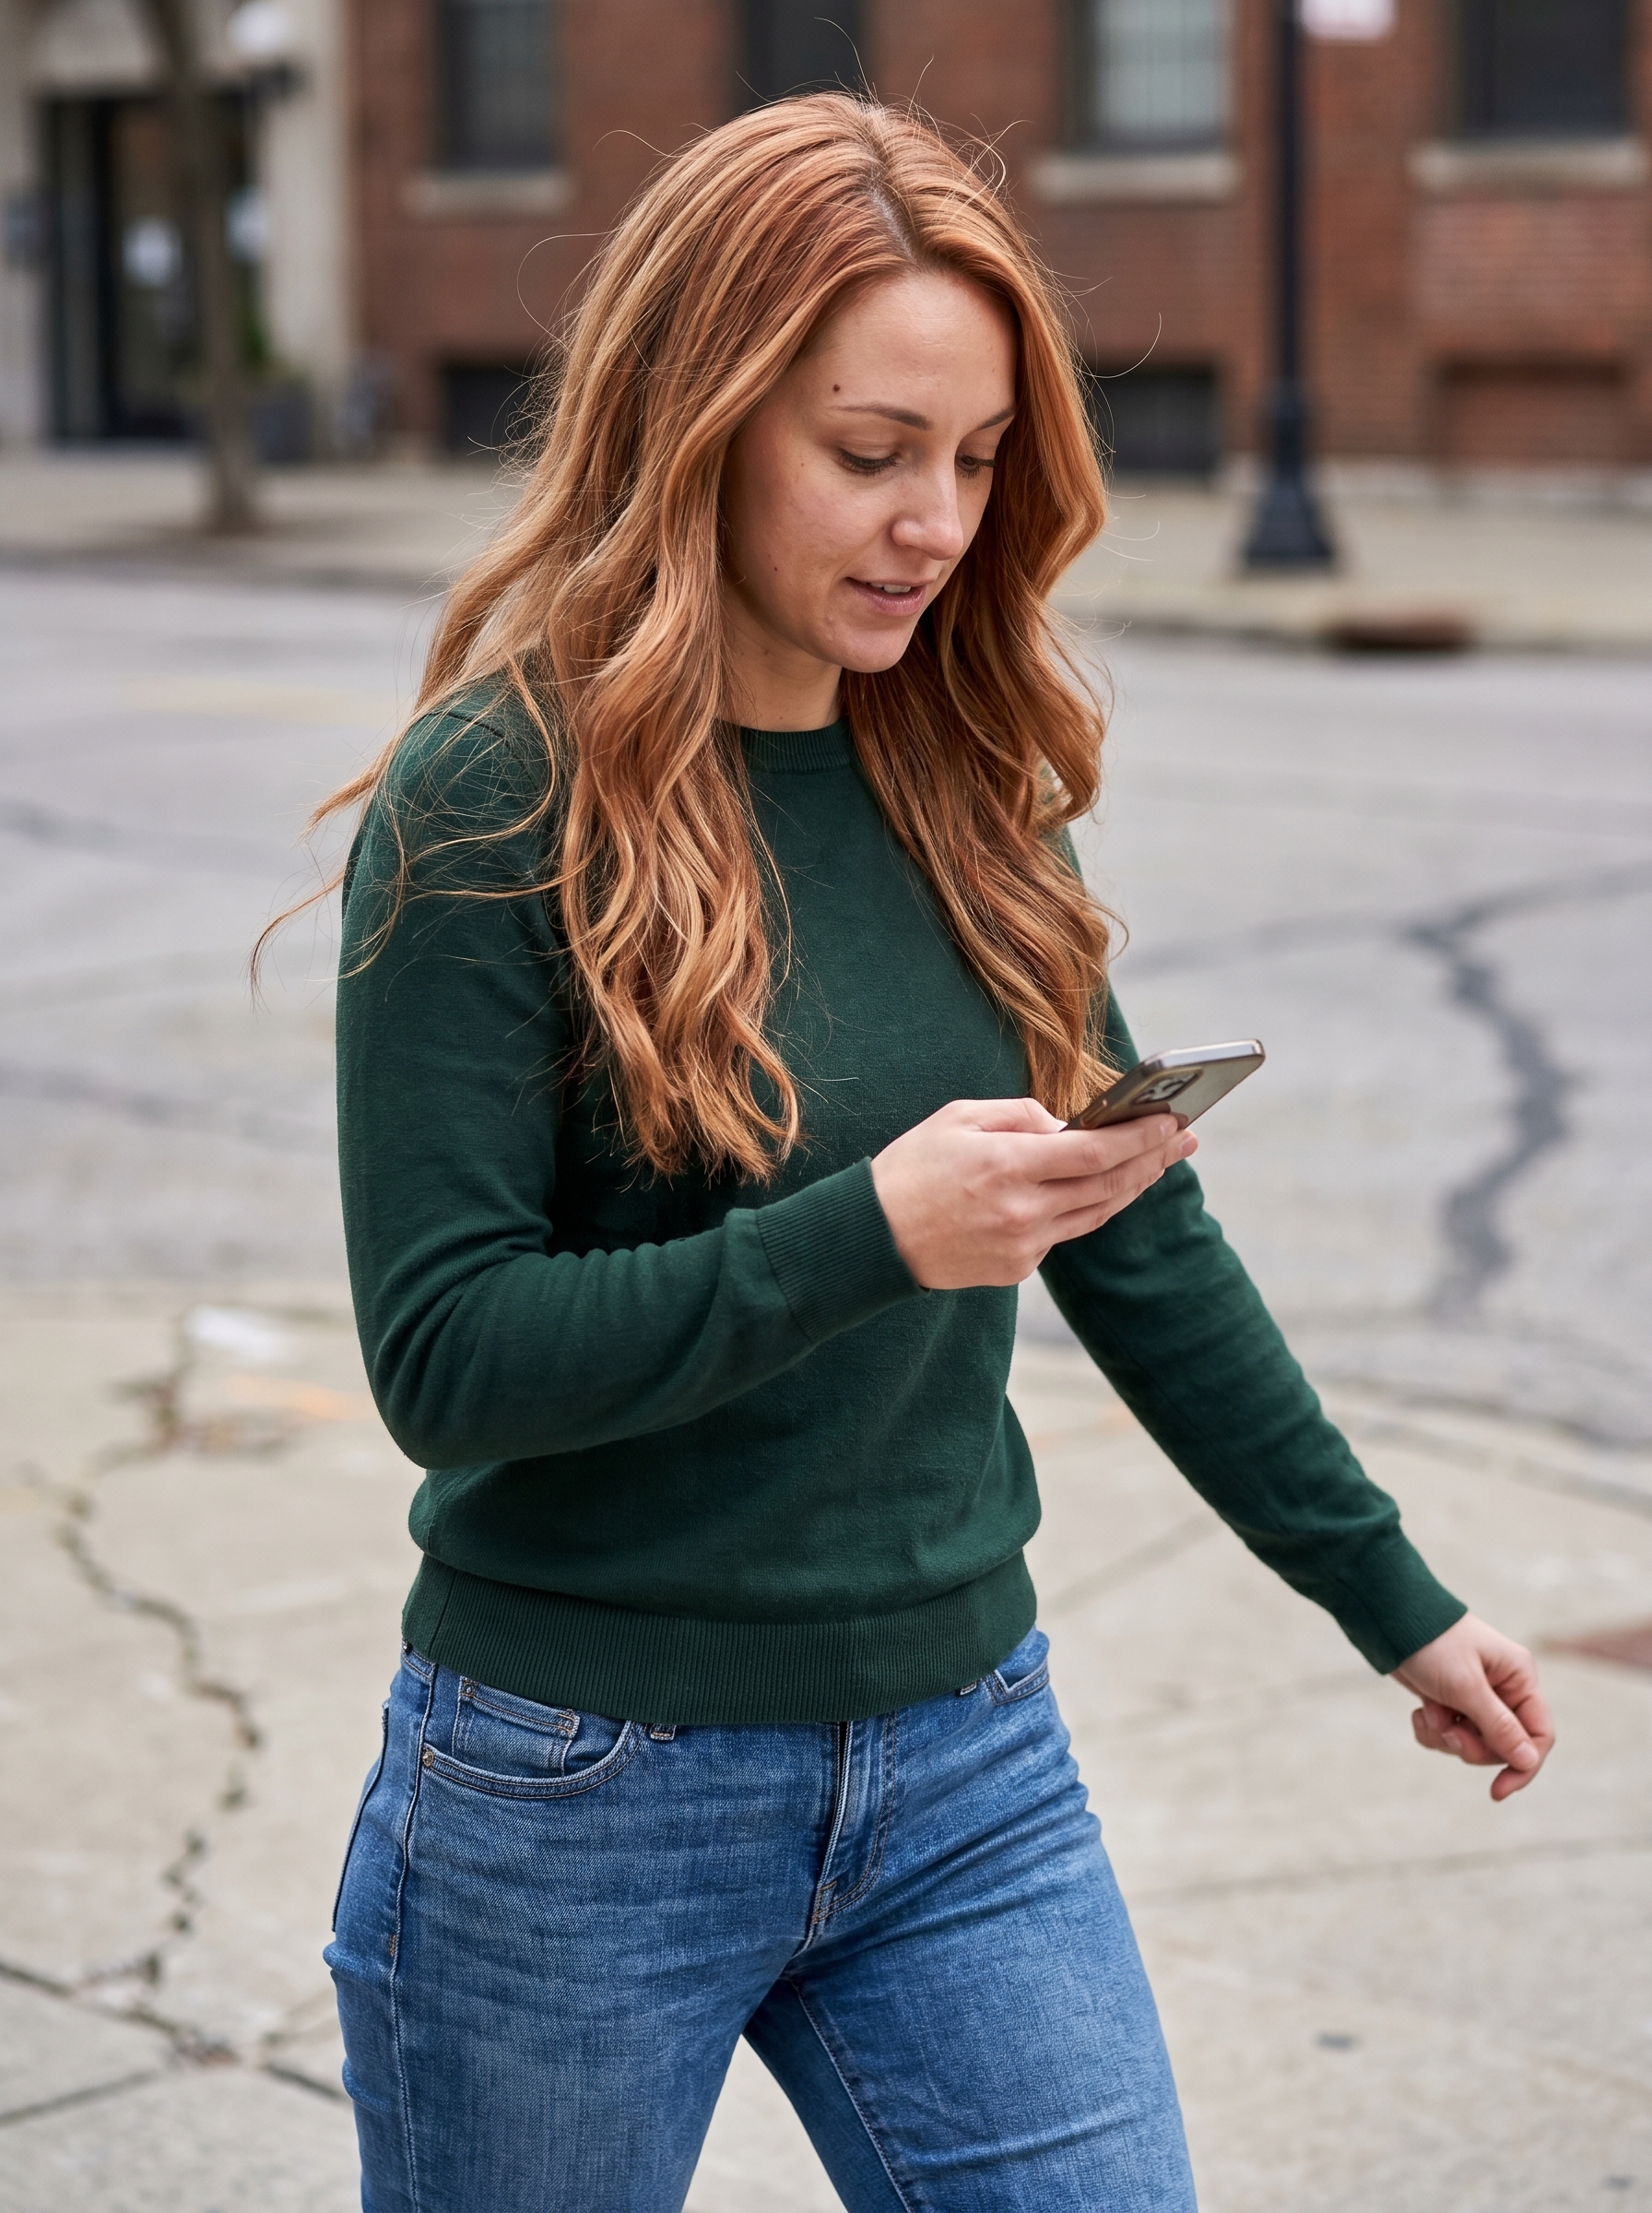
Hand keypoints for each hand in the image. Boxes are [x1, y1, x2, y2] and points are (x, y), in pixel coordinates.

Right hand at [870, 1097, 1195, 1290]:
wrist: (872, 1239)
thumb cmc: (911, 1168)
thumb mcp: (958, 1118)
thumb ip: (1020, 1114)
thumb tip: (1067, 1126)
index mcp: (1007, 1164)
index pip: (1095, 1150)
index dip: (1141, 1136)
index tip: (1171, 1119)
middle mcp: (1023, 1210)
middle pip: (1109, 1184)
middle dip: (1153, 1158)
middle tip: (1185, 1139)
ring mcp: (1023, 1245)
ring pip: (1097, 1213)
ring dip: (1133, 1186)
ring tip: (1159, 1163)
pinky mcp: (1018, 1268)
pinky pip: (1064, 1233)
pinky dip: (1085, 1208)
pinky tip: (1102, 1189)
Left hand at [1393, 1612, 1553, 1801]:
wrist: (1389, 1620)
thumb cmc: (1432, 1644)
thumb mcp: (1465, 1687)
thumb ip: (1498, 1726)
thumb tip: (1528, 1761)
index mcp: (1519, 1678)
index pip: (1539, 1735)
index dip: (1522, 1766)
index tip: (1497, 1791)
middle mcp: (1504, 1688)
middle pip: (1503, 1746)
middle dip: (1471, 1745)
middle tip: (1447, 1731)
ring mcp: (1476, 1696)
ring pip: (1473, 1743)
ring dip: (1446, 1736)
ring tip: (1428, 1712)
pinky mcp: (1450, 1701)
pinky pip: (1449, 1735)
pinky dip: (1432, 1729)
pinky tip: (1418, 1711)